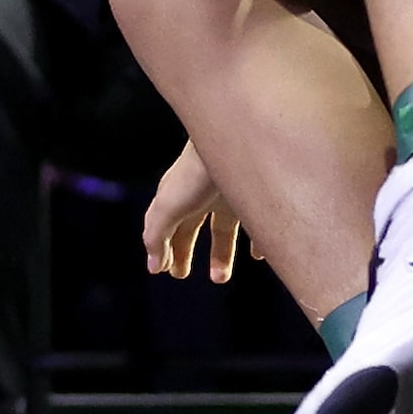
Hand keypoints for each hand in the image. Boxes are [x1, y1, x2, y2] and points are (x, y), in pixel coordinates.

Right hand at [144, 141, 255, 281]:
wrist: (237, 135)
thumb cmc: (198, 169)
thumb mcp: (169, 205)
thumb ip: (156, 235)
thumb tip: (153, 264)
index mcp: (180, 196)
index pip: (168, 226)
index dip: (164, 247)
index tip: (165, 270)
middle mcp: (205, 193)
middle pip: (193, 226)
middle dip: (186, 251)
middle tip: (182, 275)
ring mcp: (232, 192)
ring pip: (224, 227)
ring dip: (221, 253)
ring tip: (219, 278)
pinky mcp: (258, 193)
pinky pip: (259, 220)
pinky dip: (257, 240)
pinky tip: (259, 255)